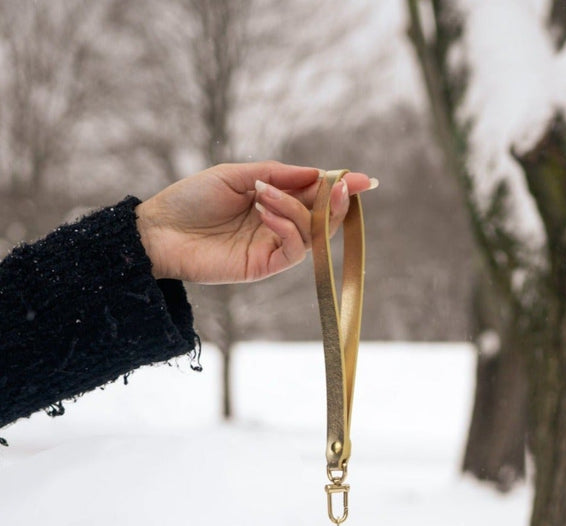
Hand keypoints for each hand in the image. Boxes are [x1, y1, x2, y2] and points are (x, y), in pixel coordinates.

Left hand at [134, 161, 375, 283]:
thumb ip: (276, 174)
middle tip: (345, 185)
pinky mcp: (263, 267)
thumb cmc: (191, 199)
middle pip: (320, 216)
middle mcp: (276, 226)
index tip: (362, 179)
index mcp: (271, 201)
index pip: (313, 194)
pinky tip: (266, 214)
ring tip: (264, 196)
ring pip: (310, 233)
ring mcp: (271, 247)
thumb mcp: (235, 175)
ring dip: (296, 209)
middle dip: (336, 201)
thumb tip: (315, 173)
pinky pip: (292, 250)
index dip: (338, 187)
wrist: (159, 231)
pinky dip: (287, 228)